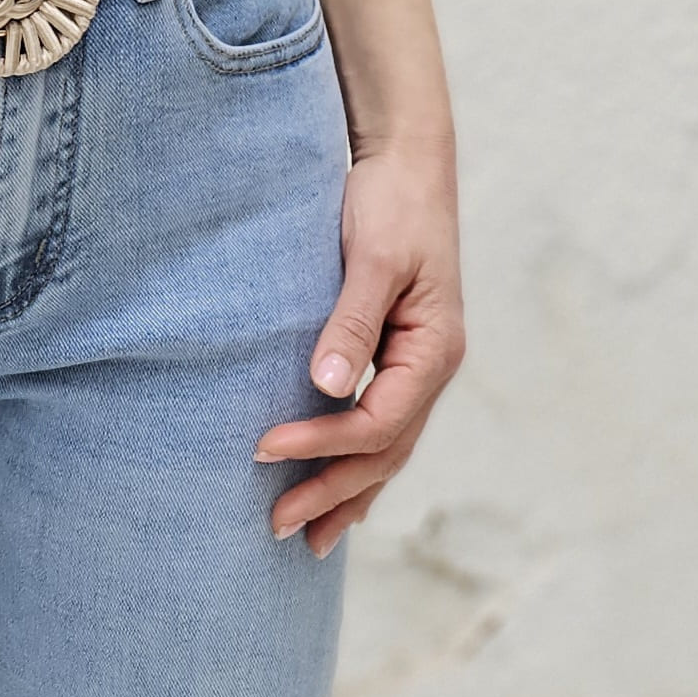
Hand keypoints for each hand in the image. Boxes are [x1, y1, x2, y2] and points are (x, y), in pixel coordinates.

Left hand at [255, 140, 464, 557]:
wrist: (408, 161)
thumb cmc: (390, 202)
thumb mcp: (372, 256)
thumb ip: (352, 320)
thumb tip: (328, 385)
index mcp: (433, 349)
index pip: (377, 421)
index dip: (323, 443)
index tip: (264, 448)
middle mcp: (432, 367)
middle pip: (386, 451)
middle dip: (333, 490)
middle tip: (275, 523)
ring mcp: (419, 364)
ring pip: (388, 448)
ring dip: (348, 491)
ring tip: (307, 536)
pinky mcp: (398, 353)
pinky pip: (381, 424)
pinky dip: (359, 462)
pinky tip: (336, 489)